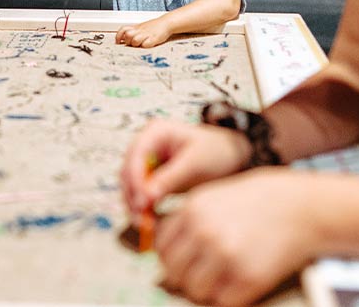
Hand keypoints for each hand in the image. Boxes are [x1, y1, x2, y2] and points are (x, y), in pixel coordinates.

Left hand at [115, 16, 172, 47]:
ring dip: (136, 44)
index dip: (118, 36)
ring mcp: (146, 34)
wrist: (166, 23)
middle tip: (133, 44)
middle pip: (127, 36)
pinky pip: (145, 44)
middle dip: (128, 41)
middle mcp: (140, 30)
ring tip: (141, 45)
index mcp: (136, 27)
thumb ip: (133, 32)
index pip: (123, 30)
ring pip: (134, 40)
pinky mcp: (153, 39)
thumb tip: (123, 39)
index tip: (117, 42)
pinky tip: (147, 45)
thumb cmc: (154, 27)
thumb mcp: (141, 27)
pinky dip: (145, 46)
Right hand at [121, 118, 252, 218]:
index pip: (136, 155)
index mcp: (156, 131)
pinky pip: (140, 193)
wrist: (230, 156)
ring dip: (135, 204)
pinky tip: (150, 222)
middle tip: (142, 220)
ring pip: (131, 184)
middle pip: (128, 171)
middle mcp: (147, 144)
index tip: (142, 203)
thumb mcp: (194, 164)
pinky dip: (143, 207)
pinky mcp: (152, 176)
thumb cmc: (216, 152)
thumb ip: (169, 178)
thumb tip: (146, 198)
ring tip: (146, 226)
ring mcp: (148, 160)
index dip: (135, 180)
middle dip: (133, 196)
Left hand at [155, 168, 317, 305]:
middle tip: (203, 272)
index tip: (184, 259)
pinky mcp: (247, 277)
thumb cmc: (256, 201)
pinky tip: (238, 281)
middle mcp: (204, 231)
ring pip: (194, 290)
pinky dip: (227, 297)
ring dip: (205, 289)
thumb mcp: (214, 197)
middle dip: (185, 275)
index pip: (162, 247)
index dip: (172, 256)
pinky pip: (222, 301)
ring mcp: (225, 255)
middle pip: (173, 271)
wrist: (298, 207)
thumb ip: (188, 219)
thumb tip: (163, 250)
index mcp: (193, 209)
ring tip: (221, 277)